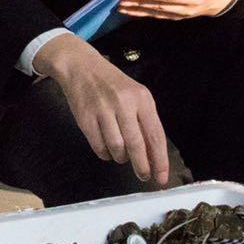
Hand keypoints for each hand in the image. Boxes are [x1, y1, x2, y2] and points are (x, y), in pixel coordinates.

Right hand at [34, 33, 168, 184]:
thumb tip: (153, 156)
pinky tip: (107, 149)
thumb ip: (145, 122)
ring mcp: (103, 110)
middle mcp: (124, 103)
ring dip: (121, 158)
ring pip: (117, 148)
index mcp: (142, 98)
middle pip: (136, 144)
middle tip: (144, 176)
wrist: (82, 67)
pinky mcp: (85, 118)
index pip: (155, 134)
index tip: (162, 177)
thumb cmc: (113, 85)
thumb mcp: (135, 96)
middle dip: (142, 166)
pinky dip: (105, 154)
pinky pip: (99, 146)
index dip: (159, 159)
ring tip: (121, 155)